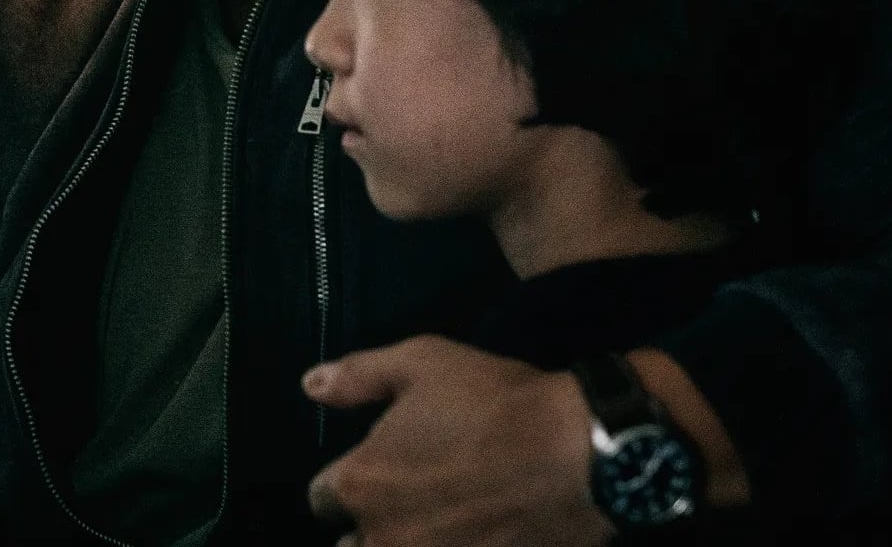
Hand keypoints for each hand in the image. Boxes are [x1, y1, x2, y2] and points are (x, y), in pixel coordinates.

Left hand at [301, 336, 615, 546]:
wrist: (581, 455)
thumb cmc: (496, 402)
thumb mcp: (421, 363)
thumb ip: (358, 376)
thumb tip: (310, 385)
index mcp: (361, 484)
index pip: (322, 499)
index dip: (349, 481)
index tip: (379, 468)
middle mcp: (383, 538)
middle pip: (353, 545)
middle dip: (370, 527)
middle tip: (411, 501)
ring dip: (405, 542)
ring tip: (438, 524)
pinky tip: (469, 534)